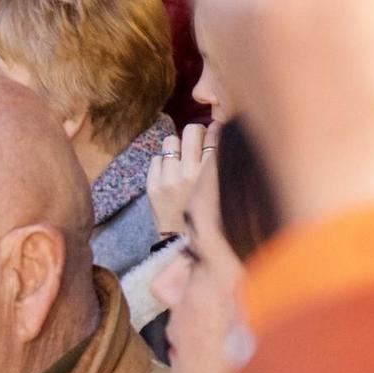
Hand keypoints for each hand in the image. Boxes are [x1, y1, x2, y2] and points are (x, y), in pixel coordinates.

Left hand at [144, 120, 221, 235]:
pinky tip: (169, 174)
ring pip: (171, 140)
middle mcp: (190, 173)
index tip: (214, 134)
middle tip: (196, 142)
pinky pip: (156, 158)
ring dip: (176, 147)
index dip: (215, 130)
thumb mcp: (220, 188)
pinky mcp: (152, 186)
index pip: (215, 135)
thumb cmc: (206, 213)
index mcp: (213, 174)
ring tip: (180, 159)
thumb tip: (220, 133)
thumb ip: (220, 165)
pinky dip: (163, 163)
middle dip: (196, 132)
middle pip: (192, 130)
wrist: (181, 242)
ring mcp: (169, 179)